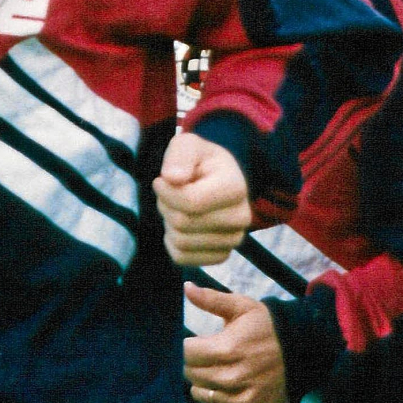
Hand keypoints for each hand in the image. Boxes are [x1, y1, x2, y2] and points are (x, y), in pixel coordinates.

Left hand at [155, 131, 249, 266]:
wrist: (214, 179)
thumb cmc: (199, 160)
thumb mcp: (187, 145)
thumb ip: (180, 155)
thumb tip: (173, 178)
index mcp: (236, 187)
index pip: (190, 202)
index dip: (165, 192)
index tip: (160, 180)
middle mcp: (242, 217)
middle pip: (183, 223)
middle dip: (166, 206)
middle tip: (171, 193)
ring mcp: (234, 239)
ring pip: (181, 243)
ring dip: (169, 224)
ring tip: (178, 207)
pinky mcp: (221, 255)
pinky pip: (182, 258)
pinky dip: (172, 243)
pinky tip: (181, 226)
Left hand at [182, 285, 285, 402]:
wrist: (303, 349)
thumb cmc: (267, 326)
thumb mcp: (242, 307)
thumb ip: (211, 299)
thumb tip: (186, 287)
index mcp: (229, 348)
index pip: (186, 354)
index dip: (186, 347)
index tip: (195, 343)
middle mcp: (235, 377)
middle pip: (192, 376)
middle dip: (193, 365)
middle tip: (206, 358)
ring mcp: (245, 398)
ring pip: (202, 396)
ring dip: (203, 385)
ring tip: (216, 373)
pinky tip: (221, 395)